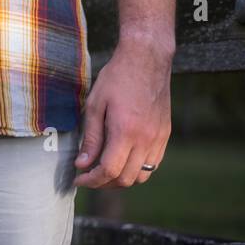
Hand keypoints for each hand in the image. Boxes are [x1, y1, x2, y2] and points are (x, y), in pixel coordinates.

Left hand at [73, 34, 172, 187]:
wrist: (147, 60)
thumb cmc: (117, 79)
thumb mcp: (95, 106)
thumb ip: (90, 138)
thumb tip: (82, 164)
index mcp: (126, 132)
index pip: (109, 171)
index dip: (91, 181)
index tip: (78, 179)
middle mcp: (146, 139)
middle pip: (126, 179)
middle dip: (103, 183)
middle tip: (87, 176)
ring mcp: (159, 138)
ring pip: (142, 175)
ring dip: (121, 179)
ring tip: (103, 170)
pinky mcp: (165, 134)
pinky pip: (153, 163)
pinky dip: (136, 169)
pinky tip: (122, 159)